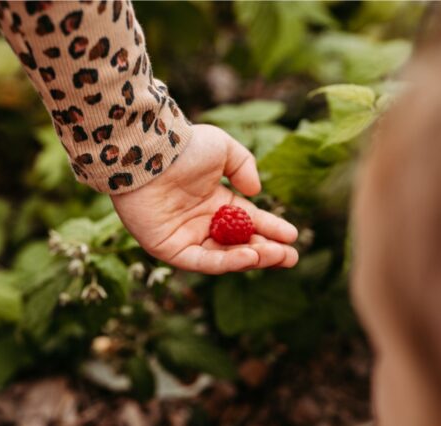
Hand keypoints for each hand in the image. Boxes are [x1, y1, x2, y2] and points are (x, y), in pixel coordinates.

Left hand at [111, 124, 298, 273]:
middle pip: (240, 244)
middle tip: (291, 257)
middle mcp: (203, 223)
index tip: (293, 236)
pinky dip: (227, 261)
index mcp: (216, 202)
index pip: (249, 222)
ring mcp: (186, 238)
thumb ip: (244, 167)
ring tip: (277, 256)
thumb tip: (256, 193)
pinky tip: (250, 256)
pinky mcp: (170, 250)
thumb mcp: (224, 149)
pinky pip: (202, 261)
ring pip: (225, 256)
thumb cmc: (184, 148)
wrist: (148, 153)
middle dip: (267, 252)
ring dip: (253, 258)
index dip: (271, 229)